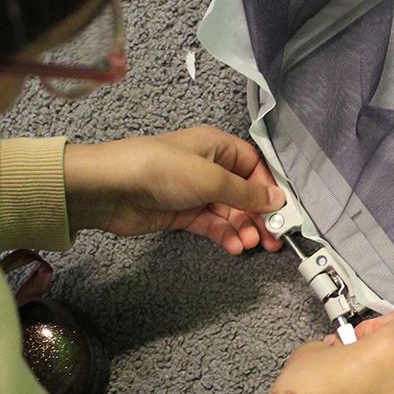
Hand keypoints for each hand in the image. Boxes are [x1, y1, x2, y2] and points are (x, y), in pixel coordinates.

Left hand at [62, 126, 285, 253]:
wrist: (110, 189)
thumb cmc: (162, 170)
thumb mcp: (211, 178)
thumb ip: (247, 192)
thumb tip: (279, 199)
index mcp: (217, 146)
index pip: (255, 166)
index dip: (269, 188)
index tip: (283, 212)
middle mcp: (209, 167)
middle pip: (244, 192)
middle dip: (258, 215)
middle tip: (272, 239)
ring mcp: (194, 192)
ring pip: (229, 212)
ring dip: (242, 228)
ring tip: (248, 245)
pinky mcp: (182, 214)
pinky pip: (211, 224)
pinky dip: (224, 235)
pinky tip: (233, 246)